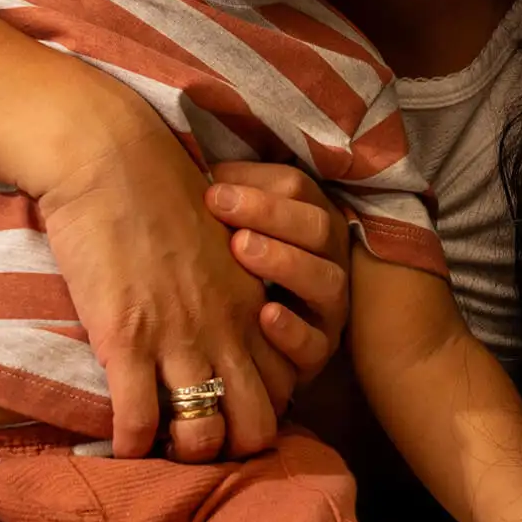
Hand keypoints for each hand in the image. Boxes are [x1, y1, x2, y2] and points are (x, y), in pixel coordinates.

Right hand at [33, 95, 292, 463]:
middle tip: (203, 446)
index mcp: (251, 301)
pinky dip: (128, 447)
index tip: (233, 416)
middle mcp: (227, 328)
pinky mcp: (126, 340)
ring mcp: (178, 339)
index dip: (262, 411)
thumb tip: (213, 308)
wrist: (109, 156)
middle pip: (257, 425)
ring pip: (204, 437)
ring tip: (161, 449)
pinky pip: (139, 422)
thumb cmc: (155, 187)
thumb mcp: (214, 239)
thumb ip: (224, 281)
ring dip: (184, 452)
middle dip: (234, 448)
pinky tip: (116, 446)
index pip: (283, 384)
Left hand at [204, 163, 352, 411]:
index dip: (257, 185)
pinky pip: (316, 343)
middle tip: (222, 207)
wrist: (264, 340)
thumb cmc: (233, 273)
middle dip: (270, 214)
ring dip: (285, 262)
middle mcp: (328, 259)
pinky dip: (292, 329)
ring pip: (327, 281)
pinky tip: (264, 314)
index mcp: (310, 219)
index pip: (298, 190)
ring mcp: (329, 308)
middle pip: (318, 228)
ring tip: (242, 250)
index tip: (211, 189)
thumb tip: (192, 168)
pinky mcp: (320, 353)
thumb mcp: (233, 230)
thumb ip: (223, 199)